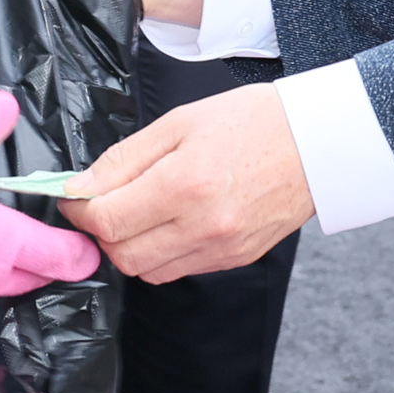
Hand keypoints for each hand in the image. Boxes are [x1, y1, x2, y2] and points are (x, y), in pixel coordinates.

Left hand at [67, 88, 311, 283]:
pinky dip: (162, 252)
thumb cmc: (252, 121)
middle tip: (105, 203)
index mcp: (184, 185)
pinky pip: (179, 269)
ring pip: (148, 271)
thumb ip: (124, 159)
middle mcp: (203, 226)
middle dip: (102, 232)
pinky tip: (171, 220)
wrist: (318, 142)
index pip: (107, 221)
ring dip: (130, 246)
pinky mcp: (235, 259)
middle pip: (122, 255)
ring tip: (140, 210)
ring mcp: (221, 248)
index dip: (79, 211)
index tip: (74, 196)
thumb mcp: (180, 122)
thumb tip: (79, 187)